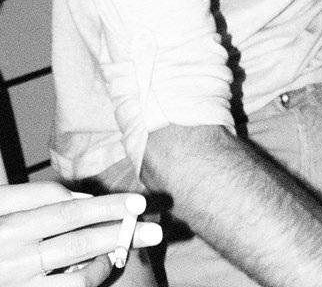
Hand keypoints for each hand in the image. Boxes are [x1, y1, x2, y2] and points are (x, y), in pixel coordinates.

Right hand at [0, 183, 161, 284]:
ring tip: (125, 249)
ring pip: (75, 272)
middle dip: (118, 230)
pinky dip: (88, 281)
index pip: (64, 208)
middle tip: (153, 228)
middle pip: (76, 237)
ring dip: (106, 259)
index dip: (104, 205)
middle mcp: (10, 251)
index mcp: (5, 219)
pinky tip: (99, 270)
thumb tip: (83, 200)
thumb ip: (36, 196)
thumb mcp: (1, 204)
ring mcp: (16, 281)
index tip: (135, 202)